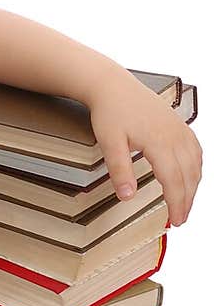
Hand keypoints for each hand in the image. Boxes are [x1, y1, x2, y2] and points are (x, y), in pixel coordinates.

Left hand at [90, 74, 201, 225]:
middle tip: (180, 220)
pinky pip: (196, 150)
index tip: (175, 221)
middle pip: (188, 175)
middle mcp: (175, 136)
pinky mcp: (179, 124)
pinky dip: (196, 168)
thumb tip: (127, 197)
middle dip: (187, 200)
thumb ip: (120, 170)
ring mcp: (180, 129)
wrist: (113, 85)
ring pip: (195, 164)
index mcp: (159, 142)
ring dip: (193, 186)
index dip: (176, 203)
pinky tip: (191, 177)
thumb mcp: (109, 142)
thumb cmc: (110, 112)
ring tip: (185, 204)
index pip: (174, 181)